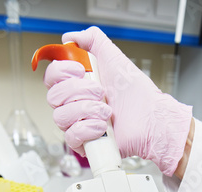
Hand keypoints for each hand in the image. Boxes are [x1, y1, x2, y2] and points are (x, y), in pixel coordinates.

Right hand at [44, 26, 192, 175]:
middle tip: (101, 92)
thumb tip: (70, 37)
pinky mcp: (85, 144)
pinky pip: (71, 137)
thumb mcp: (113, 56)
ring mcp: (78, 125)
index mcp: (78, 85)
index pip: (51, 78)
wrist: (150, 118)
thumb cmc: (136, 93)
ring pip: (60, 117)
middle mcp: (75, 104)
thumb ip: (91, 40)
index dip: (61, 72)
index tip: (81, 70)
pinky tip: (103, 127)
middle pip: (53, 97)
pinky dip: (87, 129)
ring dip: (86, 110)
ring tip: (106, 111)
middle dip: (79, 91)